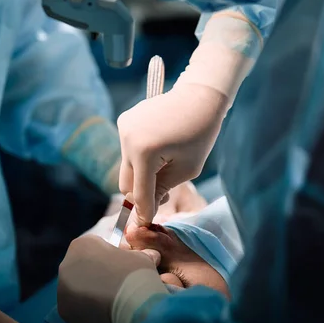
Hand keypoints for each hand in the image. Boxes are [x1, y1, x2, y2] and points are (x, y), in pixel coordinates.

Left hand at [57, 235, 159, 322]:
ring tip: (110, 299)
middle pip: (83, 267)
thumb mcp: (142, 256)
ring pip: (77, 287)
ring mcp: (62, 288)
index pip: (95, 247)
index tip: (122, 265)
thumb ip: (141, 254)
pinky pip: (76, 306)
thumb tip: (152, 255)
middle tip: (116, 283)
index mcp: (81, 244)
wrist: (132, 303)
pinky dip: (87, 308)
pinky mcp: (64, 310)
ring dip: (91, 291)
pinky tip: (102, 310)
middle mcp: (66, 264)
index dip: (110, 255)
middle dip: (97, 273)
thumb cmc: (134, 273)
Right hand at [118, 84, 228, 225]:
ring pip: (127, 166)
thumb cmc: (200, 132)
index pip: (140, 192)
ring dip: (142, 174)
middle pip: (126, 182)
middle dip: (142, 193)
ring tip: (165, 168)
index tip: (146, 226)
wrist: (198, 96)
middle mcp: (127, 139)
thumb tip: (145, 209)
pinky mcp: (124, 121)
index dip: (145, 211)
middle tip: (164, 196)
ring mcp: (123, 128)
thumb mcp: (187, 169)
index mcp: (144, 152)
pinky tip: (160, 149)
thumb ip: (162, 190)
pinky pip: (128, 149)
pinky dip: (140, 157)